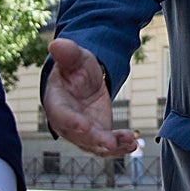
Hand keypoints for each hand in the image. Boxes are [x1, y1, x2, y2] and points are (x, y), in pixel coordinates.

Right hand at [43, 38, 136, 156]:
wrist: (83, 80)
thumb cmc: (74, 68)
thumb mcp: (74, 57)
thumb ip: (67, 53)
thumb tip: (57, 44)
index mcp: (57, 102)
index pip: (62, 114)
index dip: (72, 121)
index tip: (84, 126)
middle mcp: (67, 122)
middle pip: (80, 135)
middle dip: (96, 140)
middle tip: (110, 142)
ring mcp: (82, 132)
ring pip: (95, 144)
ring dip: (112, 146)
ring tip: (129, 143)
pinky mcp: (98, 135)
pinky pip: (107, 144)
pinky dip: (120, 146)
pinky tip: (132, 143)